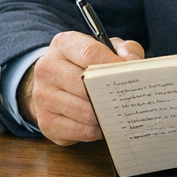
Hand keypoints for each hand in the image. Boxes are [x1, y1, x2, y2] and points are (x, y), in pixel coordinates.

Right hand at [20, 31, 143, 144]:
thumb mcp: (104, 47)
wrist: (53, 81)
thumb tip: (133, 62)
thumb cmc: (85, 63)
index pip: (90, 54)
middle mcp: (47, 69)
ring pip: (84, 112)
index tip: (130, 73)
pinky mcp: (46, 122)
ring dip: (105, 115)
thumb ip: (124, 48)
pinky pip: (79, 131)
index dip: (113, 65)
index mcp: (63, 45)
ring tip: (120, 113)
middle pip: (85, 85)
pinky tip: (105, 125)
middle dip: (110, 94)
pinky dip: (96, 131)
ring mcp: (43, 97)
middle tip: (128, 99)